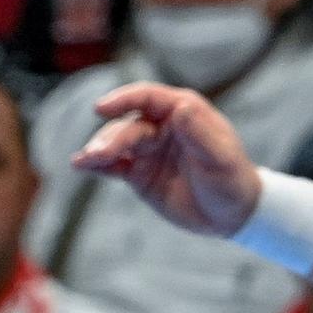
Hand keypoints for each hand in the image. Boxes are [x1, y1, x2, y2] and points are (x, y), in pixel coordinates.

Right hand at [69, 81, 261, 237]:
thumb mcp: (220, 157)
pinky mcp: (138, 173)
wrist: (230, 214)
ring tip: (84, 161)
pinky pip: (113, 165)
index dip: (124, 99)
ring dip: (99, 150)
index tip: (101, 108)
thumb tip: (180, 107)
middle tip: (98, 155)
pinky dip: (97, 165)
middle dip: (110, 138)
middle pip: (128, 125)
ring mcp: (148, 150)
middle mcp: (162, 126)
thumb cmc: (232, 180)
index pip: (148, 98)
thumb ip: (199, 133)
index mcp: (183, 112)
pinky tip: (80, 165)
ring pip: (117, 143)